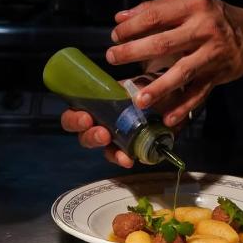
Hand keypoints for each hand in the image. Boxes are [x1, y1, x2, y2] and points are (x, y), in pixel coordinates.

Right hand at [60, 77, 188, 169]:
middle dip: (90, 136)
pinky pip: (119, 156)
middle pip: (84, 135)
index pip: (73, 114)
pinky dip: (122, 158)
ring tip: (119, 152)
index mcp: (94, 105)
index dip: (74, 119)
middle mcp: (99, 123)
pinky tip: (128, 160)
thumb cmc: (147, 89)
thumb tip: (135, 90)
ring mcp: (113, 138)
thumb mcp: (141, 83)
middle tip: (102, 134)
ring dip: (108, 151)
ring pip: (104, 149)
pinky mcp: (126, 148)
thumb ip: (137, 86)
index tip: (86, 118)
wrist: (168, 104)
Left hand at [106, 0, 242, 126]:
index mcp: (194, 6)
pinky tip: (168, 119)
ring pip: (181, 72)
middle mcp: (204, 29)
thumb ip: (156, 7)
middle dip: (134, 52)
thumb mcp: (190, 2)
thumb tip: (120, 18)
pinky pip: (198, 93)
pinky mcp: (218, 75)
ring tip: (138, 98)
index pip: (156, 16)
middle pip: (163, 42)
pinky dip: (183, 107)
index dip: (132, 26)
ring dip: (158, 87)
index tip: (115, 35)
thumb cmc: (216, 16)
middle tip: (112, 57)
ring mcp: (212, 54)